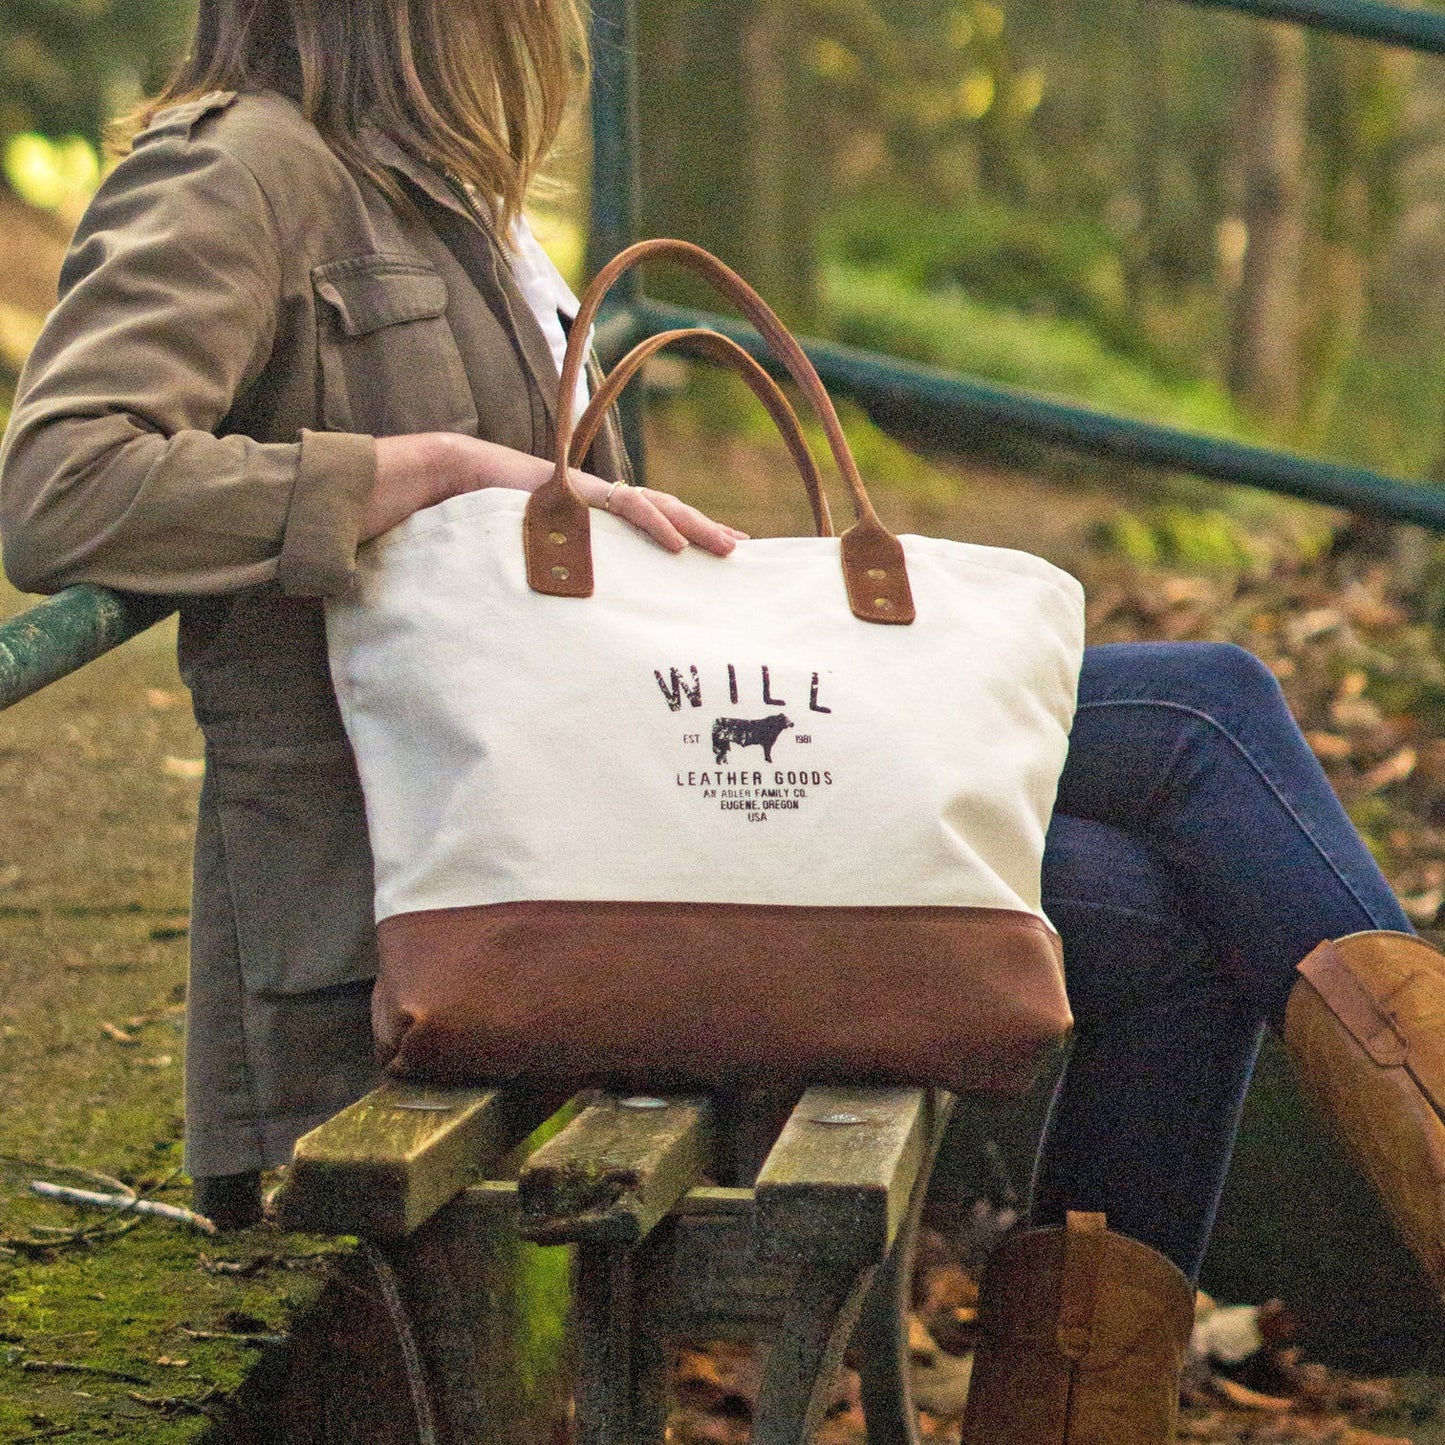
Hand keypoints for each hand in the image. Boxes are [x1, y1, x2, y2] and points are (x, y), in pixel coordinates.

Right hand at [364, 433, 747, 555]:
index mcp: (592, 524)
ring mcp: (590, 497)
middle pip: (664, 515)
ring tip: (727, 547)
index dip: (685, 540)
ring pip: (655, 507)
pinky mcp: (578, 492)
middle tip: (743, 553)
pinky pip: (623, 506)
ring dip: (693, 527)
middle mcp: (597, 507)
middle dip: (703, 533)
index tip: (720, 559)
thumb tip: (566, 631)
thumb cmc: (480, 531)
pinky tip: (675, 542)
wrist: (447, 485)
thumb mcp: (532, 568)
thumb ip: (555, 584)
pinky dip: (652, 522)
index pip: (650, 528)